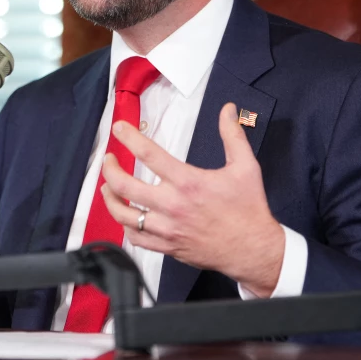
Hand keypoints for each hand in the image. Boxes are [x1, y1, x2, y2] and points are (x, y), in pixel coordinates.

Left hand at [99, 103, 285, 296]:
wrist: (253, 249)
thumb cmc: (248, 209)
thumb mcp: (245, 167)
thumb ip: (233, 135)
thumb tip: (228, 110)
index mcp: (188, 182)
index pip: (148, 154)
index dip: (129, 137)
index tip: (119, 128)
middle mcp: (172, 205)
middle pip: (124, 185)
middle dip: (110, 168)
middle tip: (109, 159)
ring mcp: (167, 228)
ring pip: (123, 214)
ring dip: (109, 198)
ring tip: (107, 187)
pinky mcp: (167, 246)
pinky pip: (135, 237)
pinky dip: (126, 225)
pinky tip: (126, 216)